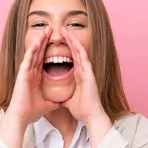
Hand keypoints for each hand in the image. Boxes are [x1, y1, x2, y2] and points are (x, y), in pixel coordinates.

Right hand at [6, 26, 59, 125]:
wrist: (21, 118)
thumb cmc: (30, 112)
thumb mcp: (46, 105)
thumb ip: (53, 102)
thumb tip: (60, 103)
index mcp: (34, 79)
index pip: (42, 61)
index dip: (47, 50)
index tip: (54, 42)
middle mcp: (29, 74)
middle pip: (38, 54)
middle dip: (44, 41)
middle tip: (50, 30)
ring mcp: (25, 73)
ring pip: (32, 54)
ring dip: (39, 42)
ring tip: (45, 31)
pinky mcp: (22, 75)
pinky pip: (27, 60)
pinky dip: (32, 51)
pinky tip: (37, 43)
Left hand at [61, 27, 111, 147]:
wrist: (91, 117)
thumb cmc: (82, 110)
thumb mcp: (68, 101)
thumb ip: (63, 96)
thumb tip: (56, 98)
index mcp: (79, 76)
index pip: (72, 58)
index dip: (67, 48)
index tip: (60, 41)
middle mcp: (84, 72)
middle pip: (75, 52)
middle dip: (69, 40)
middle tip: (61, 30)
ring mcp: (87, 72)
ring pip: (79, 51)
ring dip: (72, 40)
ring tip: (65, 30)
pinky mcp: (89, 74)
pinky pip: (83, 58)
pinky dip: (78, 49)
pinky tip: (73, 40)